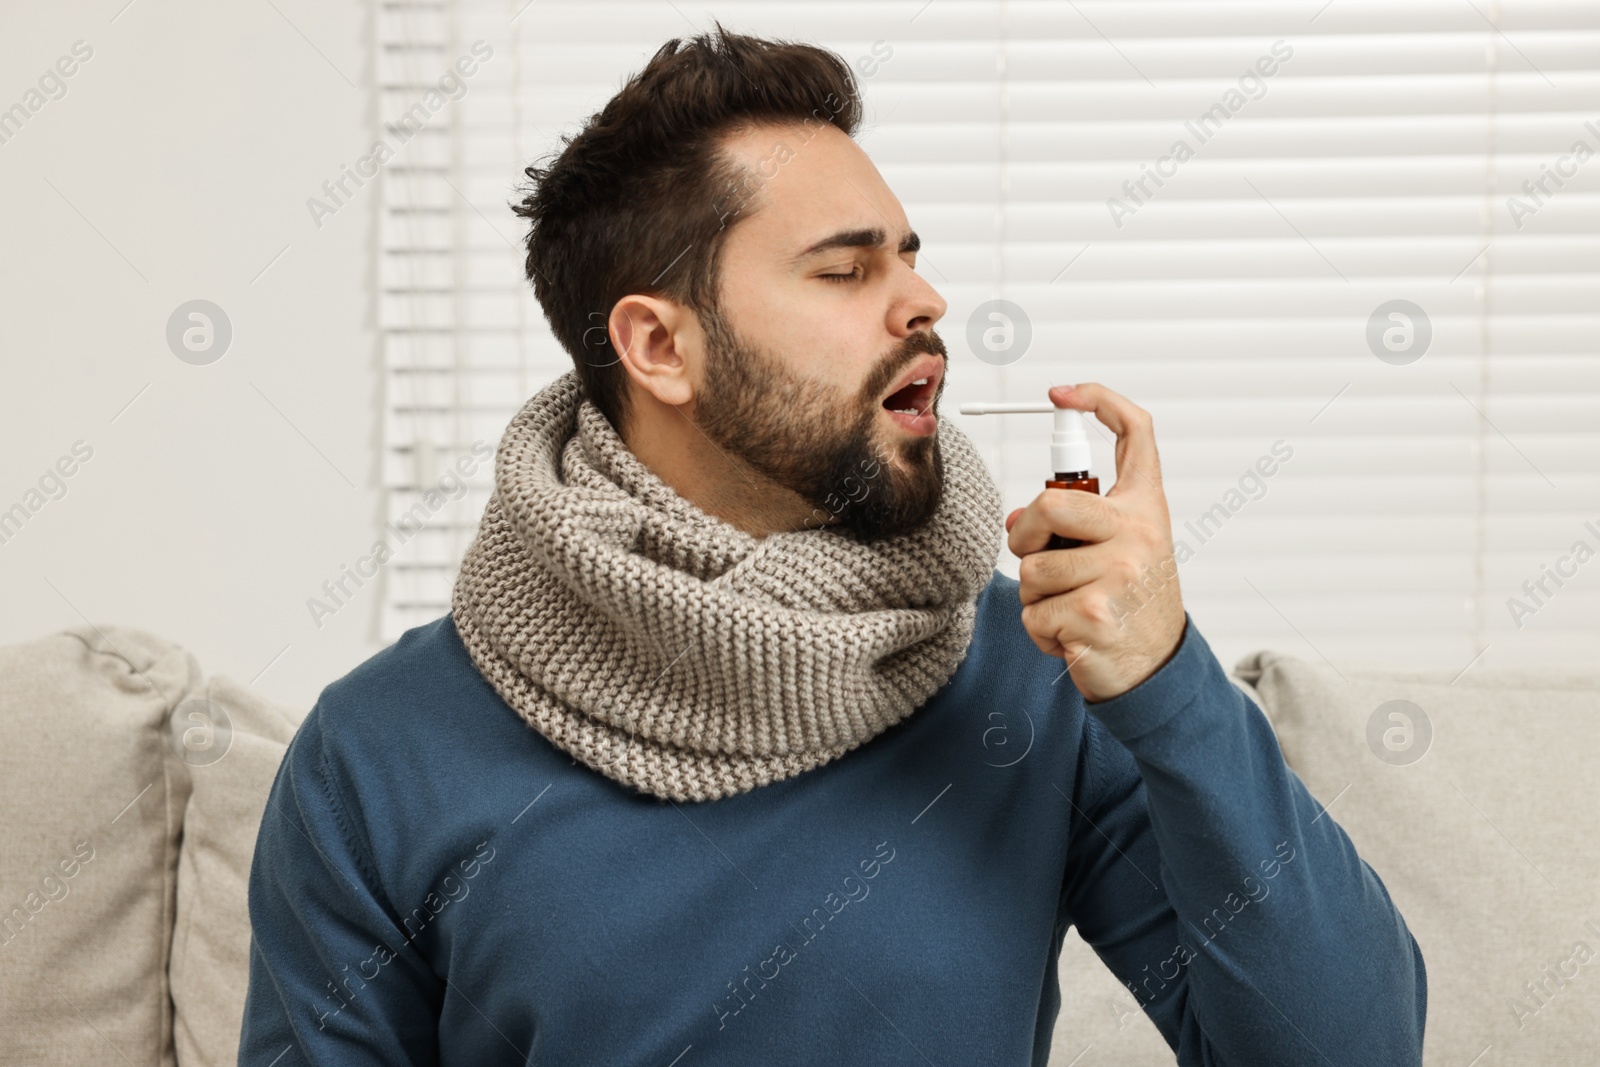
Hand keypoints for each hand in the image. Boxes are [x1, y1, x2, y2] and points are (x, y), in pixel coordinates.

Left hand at [1005, 383, 1185, 702]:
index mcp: (1145, 508)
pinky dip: (1040, 631)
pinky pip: (1033, 613)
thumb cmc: (1128, 602)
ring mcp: (1120, 573)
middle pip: (1050, 504)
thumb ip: (1072, 527)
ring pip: (1032, 569)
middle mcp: (1139, 532)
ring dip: (1035, 596)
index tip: (1062, 393)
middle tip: (1034, 556)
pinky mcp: (1096, 614)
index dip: (1099, 400)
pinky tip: (1071, 636)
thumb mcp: (1114, 553)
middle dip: (1025, 535)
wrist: (1156, 669)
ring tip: (1071, 608)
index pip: (1136, 434)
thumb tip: (1014, 521)